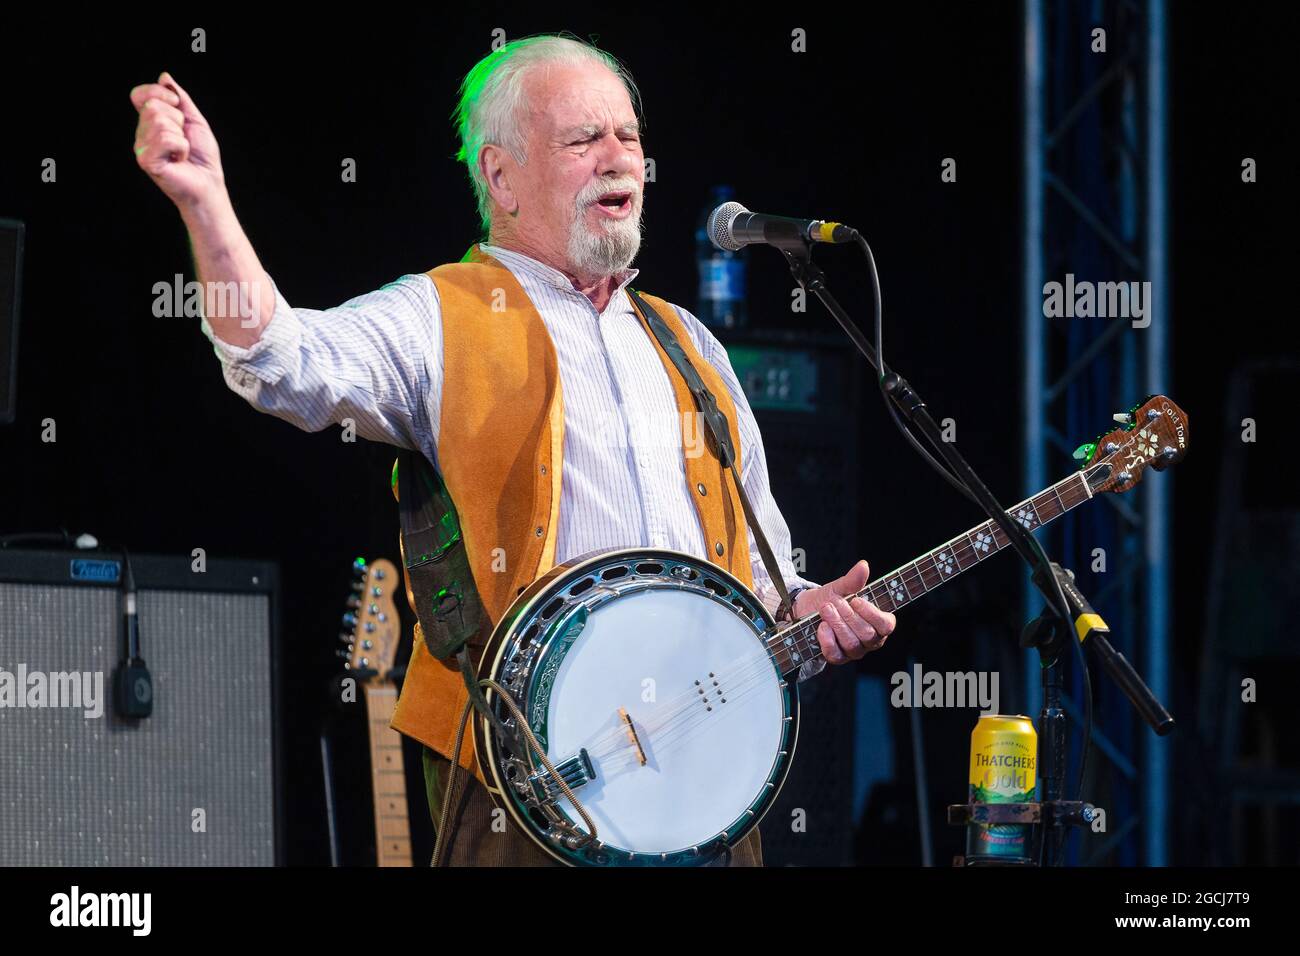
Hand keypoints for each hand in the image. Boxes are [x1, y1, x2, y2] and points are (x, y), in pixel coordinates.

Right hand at [130, 72, 225, 208]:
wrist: (209, 184)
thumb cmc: (203, 157)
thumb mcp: (195, 120)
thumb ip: (180, 98)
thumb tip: (164, 77)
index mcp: (150, 122)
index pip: (140, 95)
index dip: (158, 92)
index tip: (177, 104)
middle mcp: (141, 134)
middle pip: (153, 107)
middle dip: (178, 119)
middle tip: (184, 139)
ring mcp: (142, 148)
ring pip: (160, 121)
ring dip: (181, 136)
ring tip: (182, 151)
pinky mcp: (147, 161)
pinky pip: (165, 138)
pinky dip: (181, 147)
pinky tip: (179, 159)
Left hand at [792, 559, 895, 663]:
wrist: (806, 609)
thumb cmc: (830, 599)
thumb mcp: (840, 588)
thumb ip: (853, 580)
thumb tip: (863, 566)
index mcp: (877, 623)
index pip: (886, 625)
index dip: (873, 614)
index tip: (856, 600)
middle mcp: (869, 640)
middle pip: (867, 634)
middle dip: (849, 616)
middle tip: (835, 602)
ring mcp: (853, 651)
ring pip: (852, 644)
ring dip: (837, 624)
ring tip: (826, 609)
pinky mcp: (837, 657)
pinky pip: (836, 655)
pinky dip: (828, 640)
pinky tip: (821, 626)